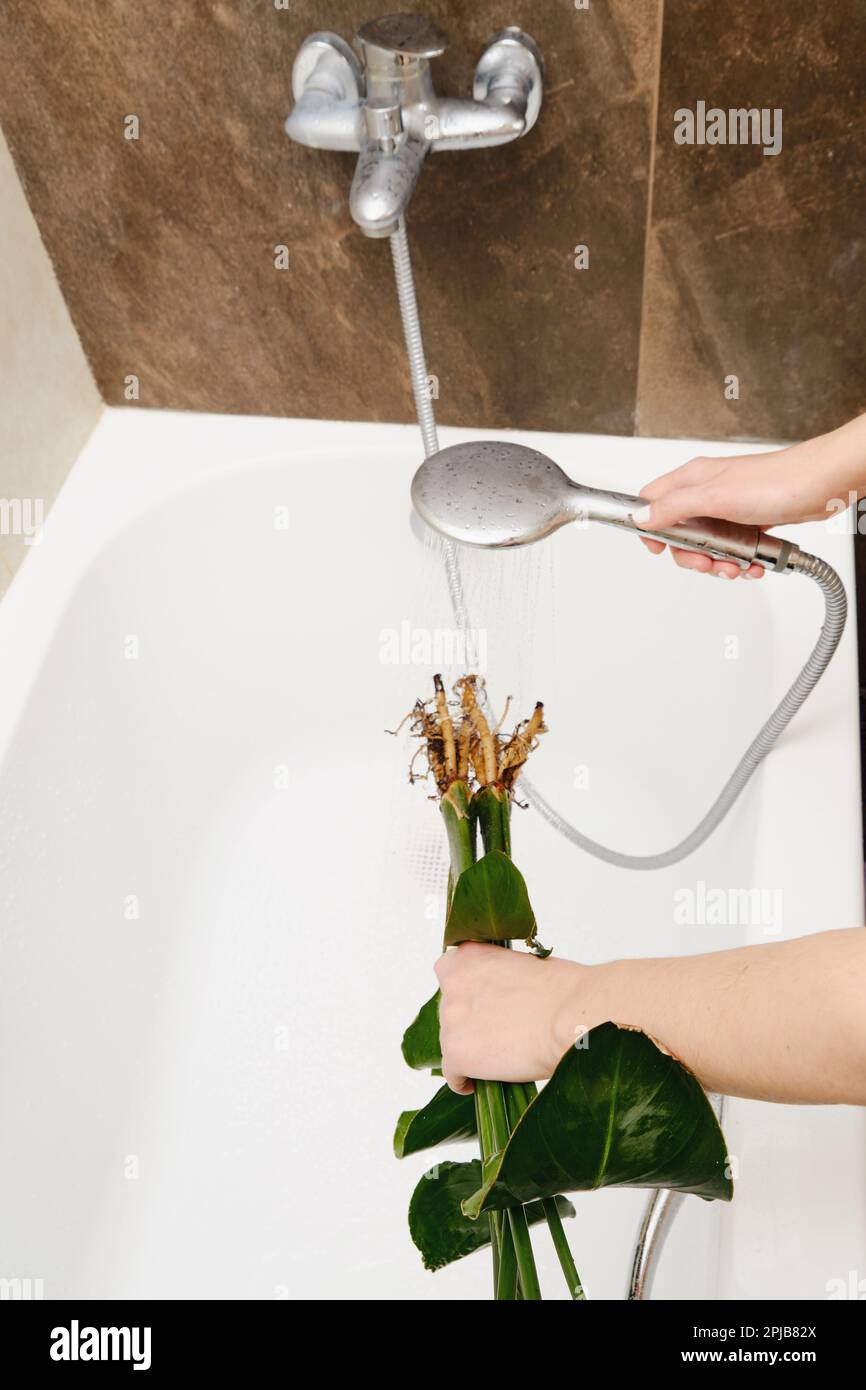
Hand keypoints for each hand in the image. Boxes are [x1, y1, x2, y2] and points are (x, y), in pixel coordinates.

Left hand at [434, 942, 586, 1094]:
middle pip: (450, 1010)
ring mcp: (452, 1019)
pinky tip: (476, 1084)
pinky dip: (462, 1079)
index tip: (478, 1005)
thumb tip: (497, 1000)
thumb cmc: (563, 990)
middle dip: (468, 1022)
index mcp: (468, 956)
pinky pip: (451, 1073)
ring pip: (451, 1041)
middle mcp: (452, 984)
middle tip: (496, 1034)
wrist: (572, 1016)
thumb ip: (498, 979)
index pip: (449, 973)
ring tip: (496, 1060)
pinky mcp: (457, 1053)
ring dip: (469, 1049)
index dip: (466, 993)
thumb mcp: (522, 966)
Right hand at [634, 430, 861, 579]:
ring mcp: (728, 508)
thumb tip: (640, 518)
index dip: (648, 526)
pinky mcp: (748, 522)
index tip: (658, 547)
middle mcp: (707, 492)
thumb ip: (674, 508)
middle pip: (679, 532)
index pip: (652, 501)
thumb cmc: (777, 482)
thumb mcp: (715, 497)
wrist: (822, 484)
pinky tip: (751, 565)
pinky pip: (732, 548)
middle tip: (705, 561)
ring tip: (734, 567)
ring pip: (706, 544)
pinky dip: (739, 561)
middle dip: (690, 555)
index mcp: (692, 479)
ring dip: (717, 563)